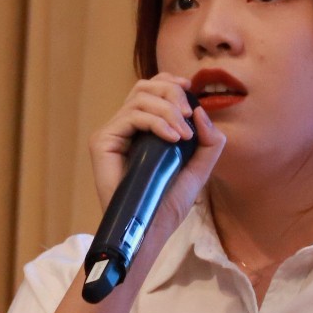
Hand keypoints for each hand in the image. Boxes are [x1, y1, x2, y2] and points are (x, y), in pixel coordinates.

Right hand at [89, 74, 224, 223]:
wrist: (150, 229)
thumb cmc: (168, 203)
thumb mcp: (199, 169)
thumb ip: (209, 141)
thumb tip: (201, 111)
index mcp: (144, 129)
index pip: (152, 90)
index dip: (170, 82)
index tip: (191, 90)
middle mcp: (126, 127)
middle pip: (145, 87)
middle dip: (172, 94)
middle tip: (189, 116)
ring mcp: (113, 133)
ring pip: (139, 98)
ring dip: (168, 111)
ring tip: (184, 136)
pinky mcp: (103, 142)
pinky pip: (131, 116)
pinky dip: (156, 122)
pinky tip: (172, 139)